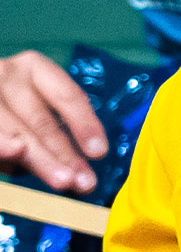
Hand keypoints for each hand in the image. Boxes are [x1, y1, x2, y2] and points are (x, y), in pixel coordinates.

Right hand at [0, 50, 106, 192]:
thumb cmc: (16, 110)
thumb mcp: (36, 111)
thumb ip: (54, 134)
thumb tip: (80, 173)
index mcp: (34, 68)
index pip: (66, 95)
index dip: (85, 124)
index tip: (100, 152)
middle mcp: (6, 74)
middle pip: (41, 120)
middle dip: (64, 154)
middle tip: (83, 182)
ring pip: (16, 132)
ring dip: (40, 159)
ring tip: (62, 180)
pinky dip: (4, 150)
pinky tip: (13, 156)